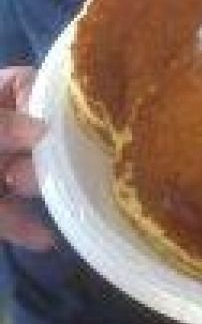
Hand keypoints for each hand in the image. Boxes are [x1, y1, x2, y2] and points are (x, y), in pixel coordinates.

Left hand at [0, 66, 53, 250]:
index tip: (71, 119)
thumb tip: (44, 128)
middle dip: (48, 154)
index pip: (26, 84)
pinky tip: (45, 239)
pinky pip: (6, 212)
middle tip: (55, 168)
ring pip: (23, 175)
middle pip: (34, 133)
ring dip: (43, 189)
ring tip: (60, 200)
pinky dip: (22, 226)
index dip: (51, 98)